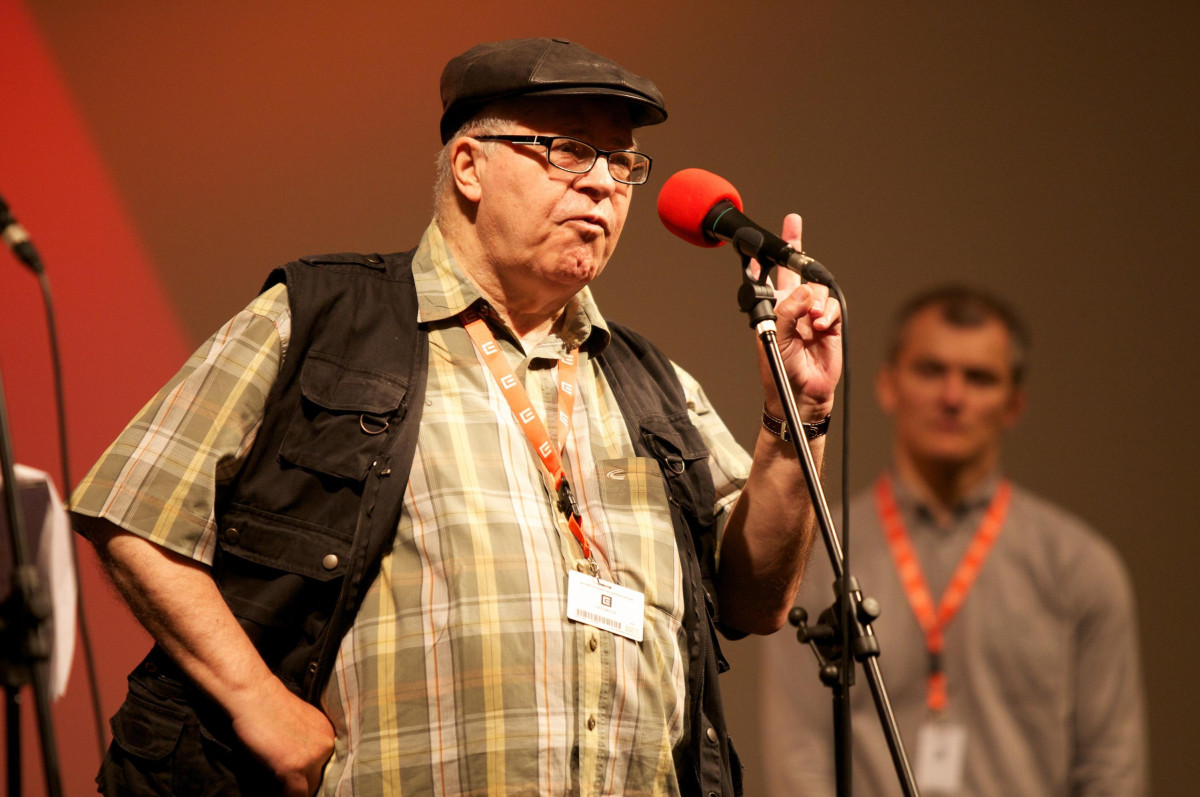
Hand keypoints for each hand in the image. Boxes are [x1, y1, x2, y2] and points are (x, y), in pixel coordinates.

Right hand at [230, 675, 334, 795]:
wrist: (253, 695)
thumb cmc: (267, 706)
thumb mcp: (297, 724)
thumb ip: (305, 743)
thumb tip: (301, 767)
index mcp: (328, 733)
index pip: (326, 765)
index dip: (311, 775)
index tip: (299, 780)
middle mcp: (327, 744)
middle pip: (319, 778)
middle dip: (303, 783)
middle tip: (285, 782)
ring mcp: (313, 756)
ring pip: (309, 788)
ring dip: (294, 791)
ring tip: (279, 786)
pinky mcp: (295, 767)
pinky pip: (296, 795)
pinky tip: (275, 793)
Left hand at [749, 214, 841, 420]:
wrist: (802, 395)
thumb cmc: (779, 371)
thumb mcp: (775, 338)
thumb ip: (787, 311)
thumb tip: (806, 290)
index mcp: (773, 309)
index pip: (768, 277)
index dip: (766, 256)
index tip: (762, 237)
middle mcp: (792, 308)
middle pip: (796, 271)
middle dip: (795, 247)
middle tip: (793, 223)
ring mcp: (811, 315)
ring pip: (817, 290)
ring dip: (814, 301)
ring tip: (811, 321)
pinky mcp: (830, 325)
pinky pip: (832, 306)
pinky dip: (827, 313)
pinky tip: (820, 325)